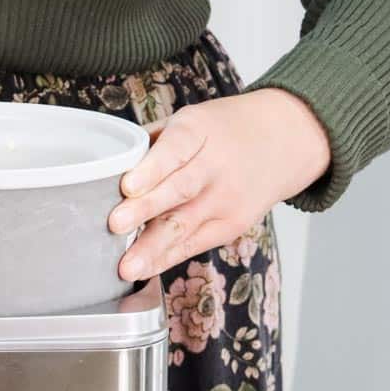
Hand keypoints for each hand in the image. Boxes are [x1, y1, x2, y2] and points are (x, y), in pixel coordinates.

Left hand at [109, 88, 329, 279]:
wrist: (285, 140)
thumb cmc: (223, 131)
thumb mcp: (191, 120)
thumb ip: (151, 142)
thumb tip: (104, 165)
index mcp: (200, 130)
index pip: (176, 149)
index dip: (151, 168)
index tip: (127, 185)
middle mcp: (216, 166)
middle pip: (179, 190)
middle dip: (145, 209)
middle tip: (115, 225)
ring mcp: (227, 199)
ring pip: (185, 225)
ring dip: (152, 248)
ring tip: (126, 267)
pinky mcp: (232, 226)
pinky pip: (193, 245)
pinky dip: (165, 259)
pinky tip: (143, 270)